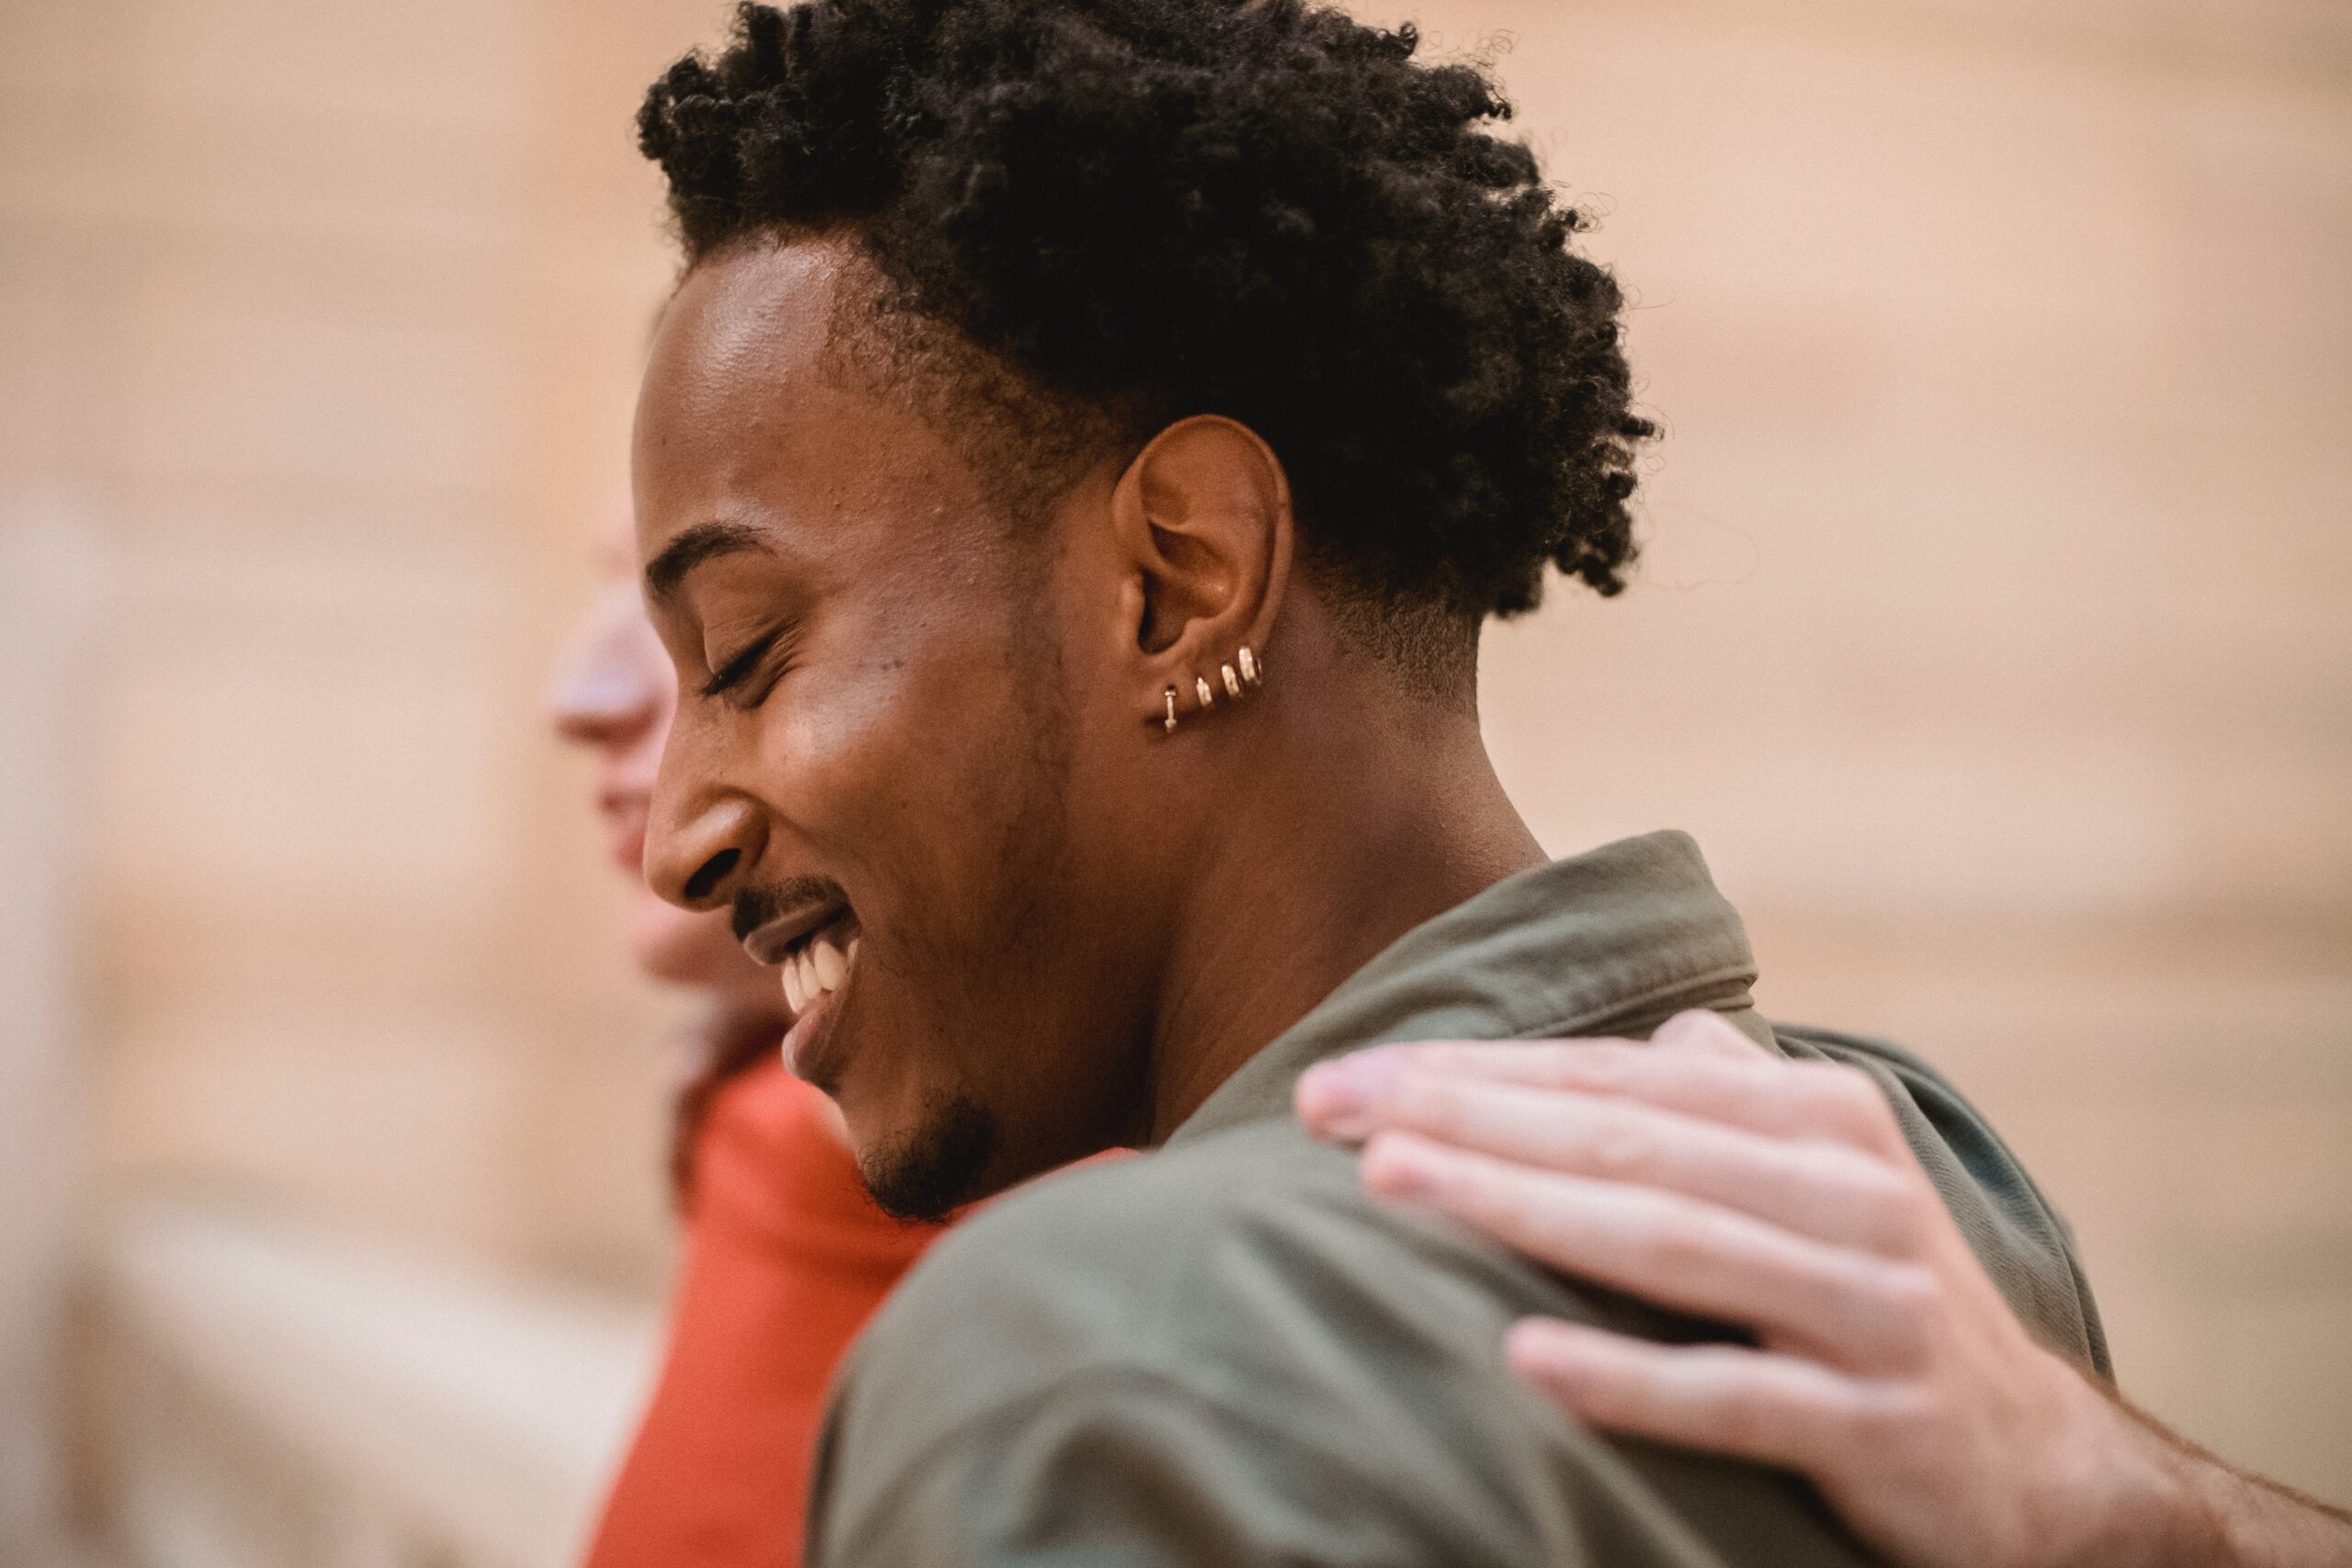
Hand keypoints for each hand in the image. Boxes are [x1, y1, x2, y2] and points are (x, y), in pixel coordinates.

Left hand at [1293, 1011, 2206, 1567]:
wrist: (2043, 1465)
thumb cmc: (1882, 1298)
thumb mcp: (1827, 1180)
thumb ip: (1738, 1102)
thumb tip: (1669, 1028)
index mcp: (1819, 1117)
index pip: (1616, 1079)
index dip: (1476, 1071)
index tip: (1344, 1077)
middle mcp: (1851, 1190)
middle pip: (1625, 1138)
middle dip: (1465, 1114)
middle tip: (1328, 1106)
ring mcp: (1872, 1306)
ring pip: (1671, 1243)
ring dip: (1520, 1207)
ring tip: (1391, 1183)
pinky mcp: (1881, 1423)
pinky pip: (1738, 1396)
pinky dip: (1631, 1375)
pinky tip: (1524, 1360)